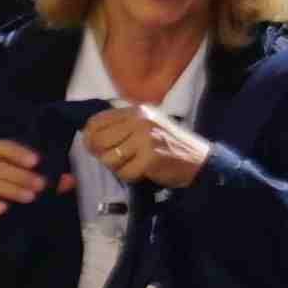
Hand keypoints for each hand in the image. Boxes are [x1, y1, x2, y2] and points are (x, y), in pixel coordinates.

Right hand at [0, 136, 54, 239]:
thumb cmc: (1, 197)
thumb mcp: (22, 189)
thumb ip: (45, 182)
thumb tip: (70, 180)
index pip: (1, 147)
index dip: (18, 152)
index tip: (36, 161)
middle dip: (21, 175)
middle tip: (41, 185)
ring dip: (10, 189)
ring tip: (30, 197)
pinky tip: (4, 209)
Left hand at [82, 102, 212, 192]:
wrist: (199, 160)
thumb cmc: (169, 144)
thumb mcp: (146, 126)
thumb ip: (122, 126)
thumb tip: (88, 137)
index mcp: (137, 111)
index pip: (96, 122)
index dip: (90, 138)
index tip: (95, 148)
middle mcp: (140, 121)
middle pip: (98, 141)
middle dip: (102, 155)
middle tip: (116, 160)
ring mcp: (145, 139)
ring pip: (109, 158)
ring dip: (117, 168)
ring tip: (132, 165)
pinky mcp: (150, 158)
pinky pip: (124, 173)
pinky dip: (130, 177)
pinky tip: (143, 172)